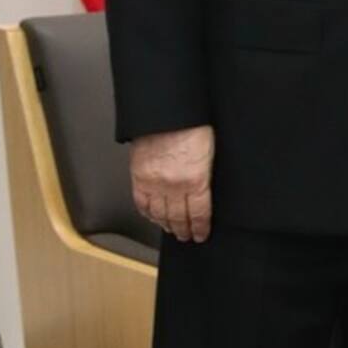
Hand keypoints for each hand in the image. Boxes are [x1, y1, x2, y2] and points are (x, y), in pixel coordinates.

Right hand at [129, 125, 215, 242]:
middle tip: (186, 236)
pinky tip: (151, 216)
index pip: (199, 213)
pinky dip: (146, 212)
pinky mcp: (138, 176)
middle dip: (183, 230)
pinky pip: (141, 202)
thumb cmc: (191, 124)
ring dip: (165, 224)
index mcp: (196, 180)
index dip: (200, 227)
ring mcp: (154, 182)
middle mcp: (174, 186)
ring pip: (159, 213)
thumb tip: (205, 191)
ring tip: (170, 229)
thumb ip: (205, 175)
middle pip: (178, 217)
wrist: (165, 111)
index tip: (201, 234)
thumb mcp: (209, 152)